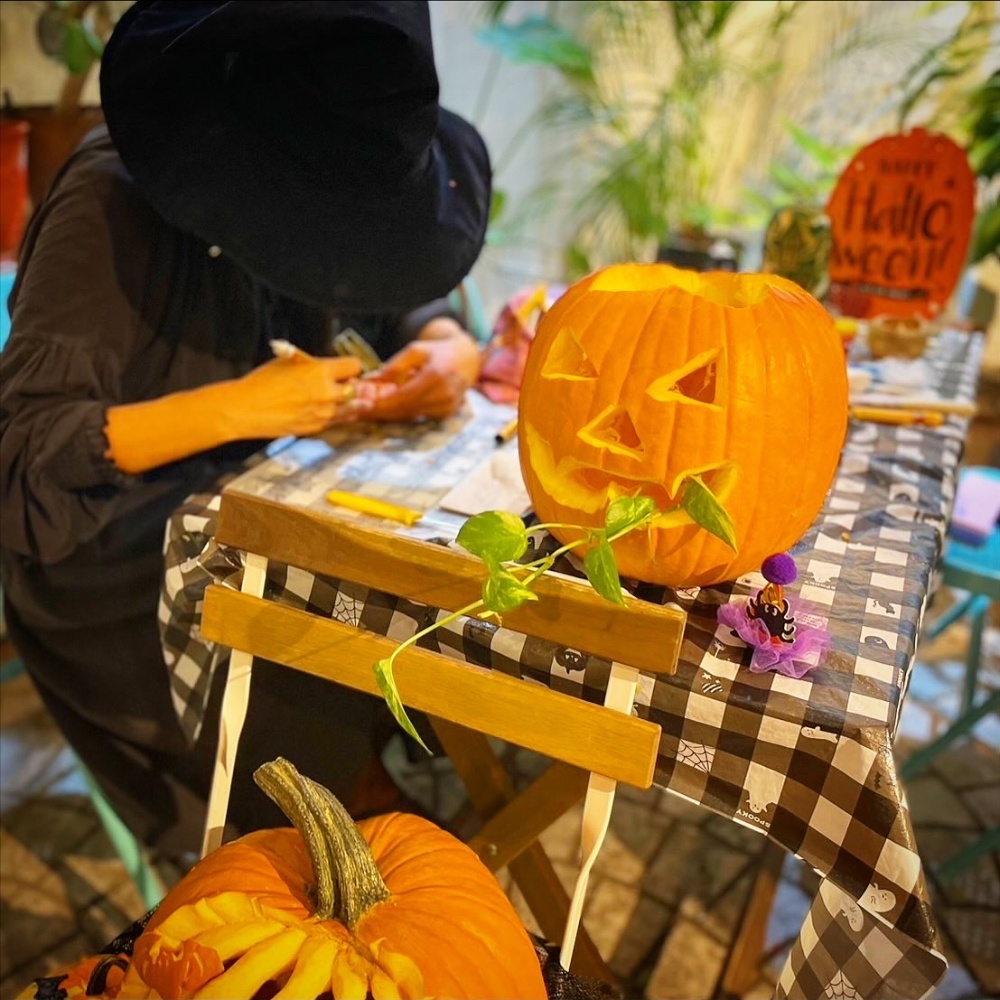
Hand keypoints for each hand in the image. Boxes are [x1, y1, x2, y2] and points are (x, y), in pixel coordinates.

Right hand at [230, 355, 371, 437]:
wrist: (245, 409)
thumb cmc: (262, 383)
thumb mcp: (288, 361)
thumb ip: (313, 364)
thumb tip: (328, 366)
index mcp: (320, 371)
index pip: (354, 366)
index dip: (352, 366)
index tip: (348, 367)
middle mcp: (327, 393)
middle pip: (357, 387)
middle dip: (354, 384)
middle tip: (349, 383)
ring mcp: (324, 413)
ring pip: (353, 407)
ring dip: (356, 402)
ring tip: (362, 400)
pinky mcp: (317, 427)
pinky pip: (339, 420)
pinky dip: (342, 415)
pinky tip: (342, 411)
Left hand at [365, 321, 480, 421]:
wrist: (467, 359)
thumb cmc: (438, 352)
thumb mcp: (415, 350)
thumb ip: (394, 367)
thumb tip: (370, 381)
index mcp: (436, 376)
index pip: (403, 397)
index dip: (381, 404)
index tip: (361, 406)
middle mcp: (444, 394)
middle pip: (405, 410)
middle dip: (381, 412)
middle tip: (360, 411)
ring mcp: (448, 407)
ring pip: (411, 416)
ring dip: (390, 414)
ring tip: (372, 408)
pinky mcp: (447, 413)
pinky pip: (419, 417)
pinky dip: (404, 413)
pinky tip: (391, 408)